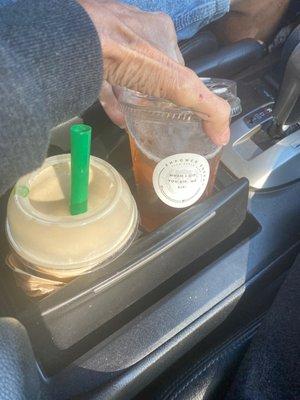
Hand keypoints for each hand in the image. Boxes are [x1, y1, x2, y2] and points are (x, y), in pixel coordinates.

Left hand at [79, 0, 230, 144]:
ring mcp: (107, 37)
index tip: (180, 110)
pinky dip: (111, 98)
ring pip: (126, 70)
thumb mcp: (173, 81)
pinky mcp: (87, 51)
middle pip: (151, 66)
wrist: (72, 44)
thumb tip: (223, 133)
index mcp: (161, 30)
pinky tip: (116, 117)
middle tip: (157, 115)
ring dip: (133, 94)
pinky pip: (102, 77)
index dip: (179, 87)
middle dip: (156, 91)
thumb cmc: (127, 57)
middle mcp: (134, 29)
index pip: (177, 62)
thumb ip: (201, 103)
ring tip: (138, 117)